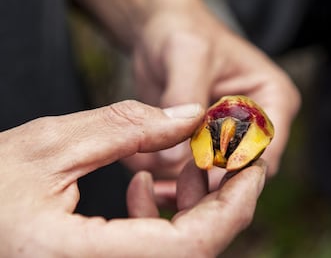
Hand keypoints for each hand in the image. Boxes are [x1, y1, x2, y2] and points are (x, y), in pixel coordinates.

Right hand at [0, 100, 265, 256]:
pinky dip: (159, 222)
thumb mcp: (48, 145)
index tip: (252, 169)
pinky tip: (140, 187)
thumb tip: (189, 117)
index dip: (231, 207)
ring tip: (182, 164)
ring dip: (192, 210)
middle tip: (227, 160)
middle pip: (192, 255)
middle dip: (219, 205)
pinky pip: (149, 256)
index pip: (190, 247)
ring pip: (175, 255)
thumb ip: (126, 128)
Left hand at [128, 0, 299, 182]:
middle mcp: (254, 124)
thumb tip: (172, 156)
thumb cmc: (183, 31)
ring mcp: (228, 138)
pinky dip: (167, 176)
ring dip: (181, 183)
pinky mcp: (202, 145)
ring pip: (213, 180)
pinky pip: (189, 174)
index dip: (234, 164)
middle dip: (204, 180)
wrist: (161, 34)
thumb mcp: (187, 53)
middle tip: (168, 184)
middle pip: (240, 171)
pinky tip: (146, 171)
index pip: (265, 146)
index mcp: (272, 98)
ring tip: (151, 179)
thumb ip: (183, 99)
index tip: (196, 168)